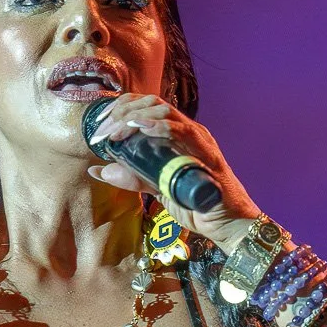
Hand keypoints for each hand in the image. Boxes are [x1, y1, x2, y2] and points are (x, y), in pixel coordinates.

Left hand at [82, 94, 263, 254]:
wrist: (227, 223)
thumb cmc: (196, 203)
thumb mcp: (156, 188)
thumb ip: (132, 177)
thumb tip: (98, 170)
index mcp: (176, 133)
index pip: (146, 106)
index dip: (120, 108)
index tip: (100, 125)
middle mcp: (188, 130)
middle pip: (151, 104)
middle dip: (122, 113)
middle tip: (103, 132)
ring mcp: (199, 139)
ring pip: (164, 112)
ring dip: (135, 118)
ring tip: (116, 132)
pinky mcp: (206, 154)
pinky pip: (184, 133)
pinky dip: (161, 128)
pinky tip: (143, 128)